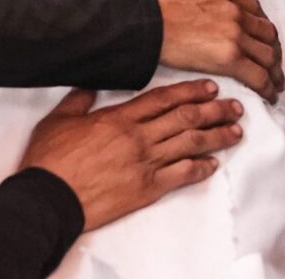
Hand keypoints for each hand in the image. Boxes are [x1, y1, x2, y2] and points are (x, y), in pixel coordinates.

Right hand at [20, 81, 244, 231]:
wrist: (49, 198)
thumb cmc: (50, 159)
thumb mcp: (59, 120)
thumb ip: (79, 100)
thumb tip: (90, 87)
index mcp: (119, 117)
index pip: (164, 98)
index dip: (190, 91)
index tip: (211, 87)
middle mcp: (138, 137)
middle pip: (185, 118)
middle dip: (214, 111)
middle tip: (235, 107)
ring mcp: (145, 163)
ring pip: (189, 144)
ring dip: (216, 137)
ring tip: (235, 131)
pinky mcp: (146, 188)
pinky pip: (181, 175)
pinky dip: (200, 169)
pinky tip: (213, 164)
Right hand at [141, 0, 283, 101]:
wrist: (143, 20)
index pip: (255, 10)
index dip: (262, 26)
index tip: (264, 38)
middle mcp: (235, 12)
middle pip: (267, 33)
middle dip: (274, 49)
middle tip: (274, 64)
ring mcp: (235, 34)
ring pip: (268, 54)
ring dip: (275, 71)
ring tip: (276, 84)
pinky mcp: (229, 57)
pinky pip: (258, 75)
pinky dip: (268, 86)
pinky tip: (269, 95)